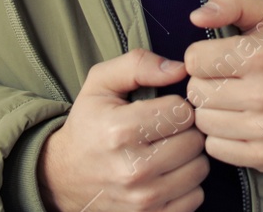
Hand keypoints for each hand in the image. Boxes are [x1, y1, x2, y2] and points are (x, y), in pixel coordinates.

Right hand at [37, 48, 208, 211]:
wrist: (63, 176)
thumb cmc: (88, 125)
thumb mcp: (100, 83)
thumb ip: (138, 64)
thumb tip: (179, 69)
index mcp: (120, 130)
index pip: (182, 111)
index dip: (176, 105)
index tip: (162, 109)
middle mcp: (133, 169)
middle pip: (194, 141)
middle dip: (185, 131)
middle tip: (166, 131)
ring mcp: (143, 199)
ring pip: (199, 170)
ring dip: (188, 158)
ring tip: (166, 151)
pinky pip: (195, 198)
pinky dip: (186, 185)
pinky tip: (167, 174)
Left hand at [184, 0, 262, 172]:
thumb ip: (230, 1)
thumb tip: (196, 17)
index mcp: (262, 55)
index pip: (194, 59)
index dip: (202, 58)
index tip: (219, 60)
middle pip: (196, 92)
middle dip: (204, 85)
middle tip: (226, 82)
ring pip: (202, 121)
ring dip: (210, 112)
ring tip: (231, 103)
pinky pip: (214, 148)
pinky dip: (220, 138)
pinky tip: (237, 124)